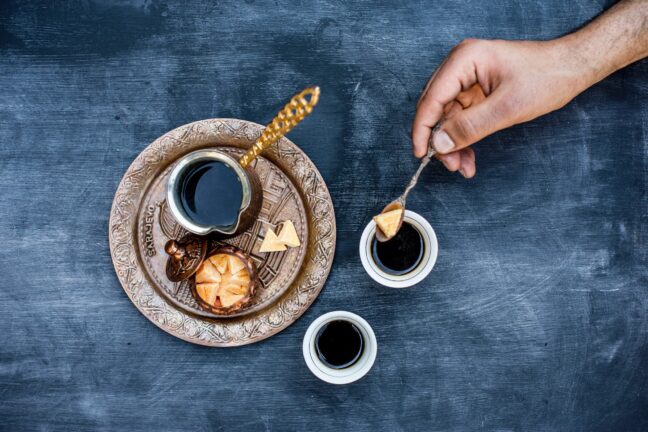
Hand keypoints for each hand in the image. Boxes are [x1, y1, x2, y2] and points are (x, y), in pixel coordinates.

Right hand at [412, 38, 590, 177]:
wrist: (573, 68)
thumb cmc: (547, 77)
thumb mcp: (507, 107)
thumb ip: (470, 126)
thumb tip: (439, 143)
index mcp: (464, 59)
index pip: (431, 99)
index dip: (423, 129)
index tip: (421, 155)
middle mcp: (460, 66)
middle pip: (436, 109)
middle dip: (441, 140)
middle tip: (451, 165)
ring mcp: (467, 79)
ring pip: (447, 119)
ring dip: (453, 144)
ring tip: (463, 166)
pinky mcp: (476, 92)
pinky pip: (461, 120)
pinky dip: (464, 139)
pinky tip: (469, 158)